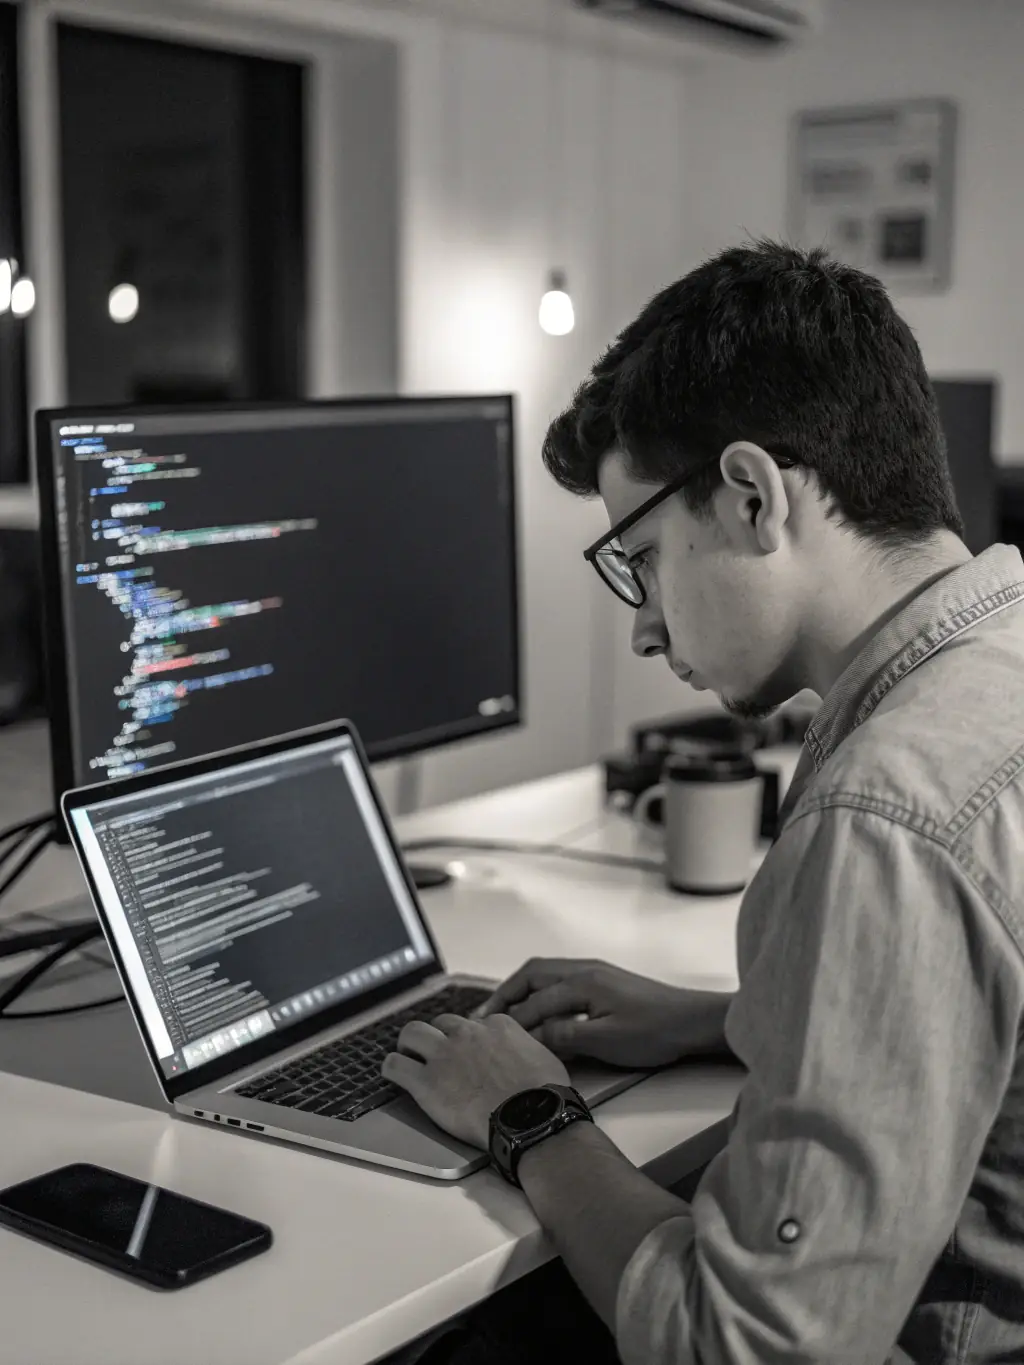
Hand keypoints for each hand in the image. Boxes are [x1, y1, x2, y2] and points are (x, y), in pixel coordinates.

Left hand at [381, 1012, 569, 1149]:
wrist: (531, 1117)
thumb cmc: (545, 1093)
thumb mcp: (542, 1054)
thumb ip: (523, 1046)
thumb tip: (520, 1053)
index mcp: (496, 1025)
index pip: (475, 1022)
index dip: (471, 1039)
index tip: (471, 1052)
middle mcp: (466, 1033)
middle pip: (441, 1022)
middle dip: (438, 1035)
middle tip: (437, 1052)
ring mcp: (443, 1055)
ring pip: (412, 1033)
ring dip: (410, 1044)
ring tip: (409, 1057)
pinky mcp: (425, 1082)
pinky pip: (395, 1065)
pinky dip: (392, 1067)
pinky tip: (394, 1072)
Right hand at [480, 959, 732, 1069]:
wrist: (694, 1022)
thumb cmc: (656, 1031)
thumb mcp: (606, 1040)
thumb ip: (565, 1036)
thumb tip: (532, 1037)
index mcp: (583, 982)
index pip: (535, 1000)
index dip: (513, 1021)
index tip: (493, 1037)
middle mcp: (585, 970)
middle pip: (533, 974)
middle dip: (507, 993)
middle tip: (487, 1016)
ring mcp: (596, 973)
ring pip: (546, 974)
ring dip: (523, 990)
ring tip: (506, 1012)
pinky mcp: (605, 982)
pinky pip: (561, 980)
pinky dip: (541, 991)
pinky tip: (540, 1010)